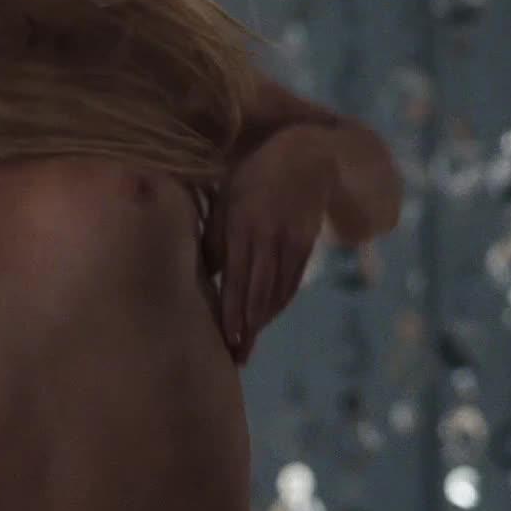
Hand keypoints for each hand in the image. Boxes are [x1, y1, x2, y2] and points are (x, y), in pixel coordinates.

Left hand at [204, 126, 335, 364]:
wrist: (307, 155)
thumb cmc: (252, 176)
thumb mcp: (227, 198)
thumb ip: (214, 235)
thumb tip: (204, 273)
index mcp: (242, 223)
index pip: (236, 276)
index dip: (232, 309)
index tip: (225, 337)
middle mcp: (267, 235)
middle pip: (257, 290)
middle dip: (246, 326)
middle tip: (236, 356)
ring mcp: (290, 240)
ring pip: (276, 290)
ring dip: (261, 321)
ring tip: (247, 346)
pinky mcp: (306, 243)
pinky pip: (291, 280)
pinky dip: (279, 303)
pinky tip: (266, 320)